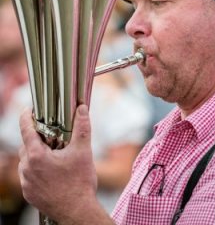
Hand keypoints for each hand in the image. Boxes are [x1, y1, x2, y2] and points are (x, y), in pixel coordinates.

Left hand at [18, 105, 100, 222]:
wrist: (77, 212)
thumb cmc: (79, 183)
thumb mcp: (83, 150)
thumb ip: (82, 126)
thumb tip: (82, 108)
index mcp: (37, 156)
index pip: (25, 130)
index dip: (26, 117)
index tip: (28, 110)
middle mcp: (27, 169)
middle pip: (26, 145)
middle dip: (36, 138)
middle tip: (50, 135)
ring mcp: (26, 183)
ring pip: (26, 161)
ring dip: (35, 155)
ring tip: (52, 154)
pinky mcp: (29, 194)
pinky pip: (28, 176)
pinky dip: (36, 169)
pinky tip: (51, 170)